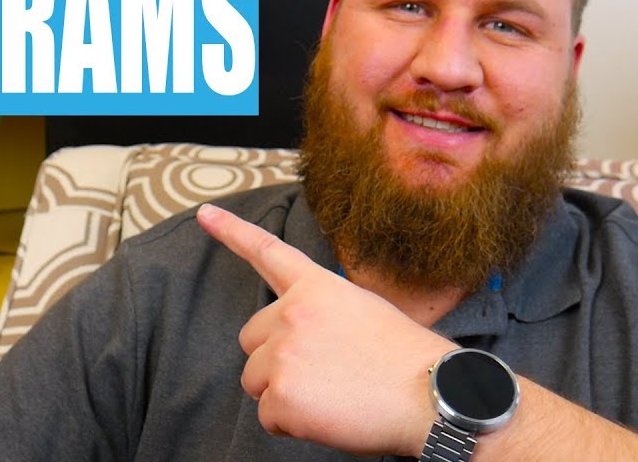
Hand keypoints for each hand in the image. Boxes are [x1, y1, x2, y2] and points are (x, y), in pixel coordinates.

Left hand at [196, 203, 454, 456]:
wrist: (432, 396)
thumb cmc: (406, 360)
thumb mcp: (363, 310)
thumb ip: (320, 312)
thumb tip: (296, 336)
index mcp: (316, 287)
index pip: (267, 252)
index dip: (231, 231)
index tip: (204, 213)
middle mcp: (292, 313)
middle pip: (252, 339)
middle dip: (276, 359)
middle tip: (324, 372)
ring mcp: (283, 354)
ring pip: (255, 380)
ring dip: (283, 393)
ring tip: (333, 393)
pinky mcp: (281, 395)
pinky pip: (268, 417)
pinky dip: (292, 425)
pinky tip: (330, 414)